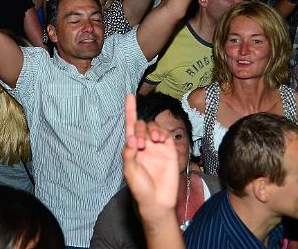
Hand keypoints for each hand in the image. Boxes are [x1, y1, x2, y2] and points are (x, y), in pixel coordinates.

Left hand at [122, 94, 178, 216]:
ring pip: (153, 127)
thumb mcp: (129, 171)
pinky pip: (165, 134)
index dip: (130, 110)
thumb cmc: (140, 188)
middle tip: (141, 146)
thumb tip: (131, 139)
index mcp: (132, 147)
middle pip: (141, 125)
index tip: (129, 96)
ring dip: (151, 130)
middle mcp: (144, 144)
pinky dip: (162, 133)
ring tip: (152, 142)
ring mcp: (156, 146)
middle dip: (140, 130)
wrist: (158, 200)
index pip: (130, 125)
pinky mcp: (169, 149)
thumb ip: (128, 154)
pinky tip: (160, 140)